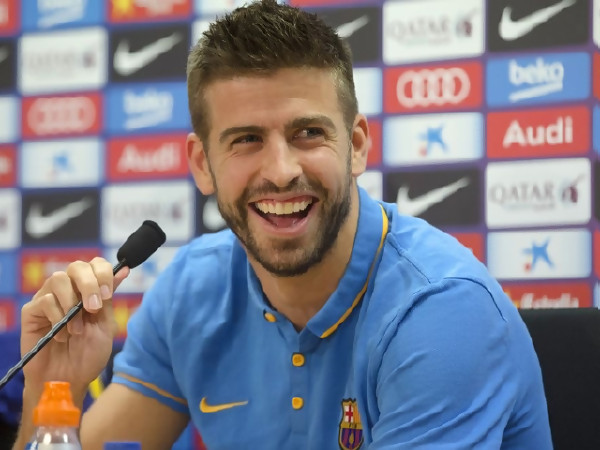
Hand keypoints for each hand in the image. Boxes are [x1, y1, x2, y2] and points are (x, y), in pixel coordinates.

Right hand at [20, 257, 129, 399]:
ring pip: (58, 278)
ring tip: (77, 329)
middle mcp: (68, 290)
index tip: (107, 294)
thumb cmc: (88, 355)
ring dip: (72, 304)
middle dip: (89, 284)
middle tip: (93, 308)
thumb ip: (109, 297)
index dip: (103, 273)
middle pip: (77, 266)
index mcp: (89, 291)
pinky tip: (62, 336)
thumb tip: (123, 269)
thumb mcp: (105, 325)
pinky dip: (57, 318)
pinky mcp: (31, 312)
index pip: (95, 264)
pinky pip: (45, 300)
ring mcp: (48, 299)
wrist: (68, 381)